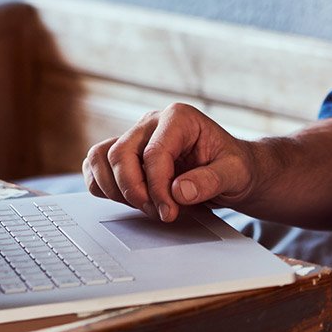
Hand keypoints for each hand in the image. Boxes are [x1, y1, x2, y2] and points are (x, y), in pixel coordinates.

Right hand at [82, 103, 257, 221]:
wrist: (229, 170)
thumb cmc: (233, 166)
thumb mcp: (235, 173)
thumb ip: (212, 180)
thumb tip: (179, 191)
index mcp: (179, 118)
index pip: (154, 153)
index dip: (157, 188)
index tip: (169, 213)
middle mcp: (151, 122)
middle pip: (120, 154)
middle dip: (134, 191)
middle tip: (157, 213)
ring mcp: (135, 136)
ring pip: (100, 157)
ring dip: (115, 189)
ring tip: (144, 207)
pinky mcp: (125, 153)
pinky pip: (95, 166)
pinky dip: (103, 186)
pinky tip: (128, 201)